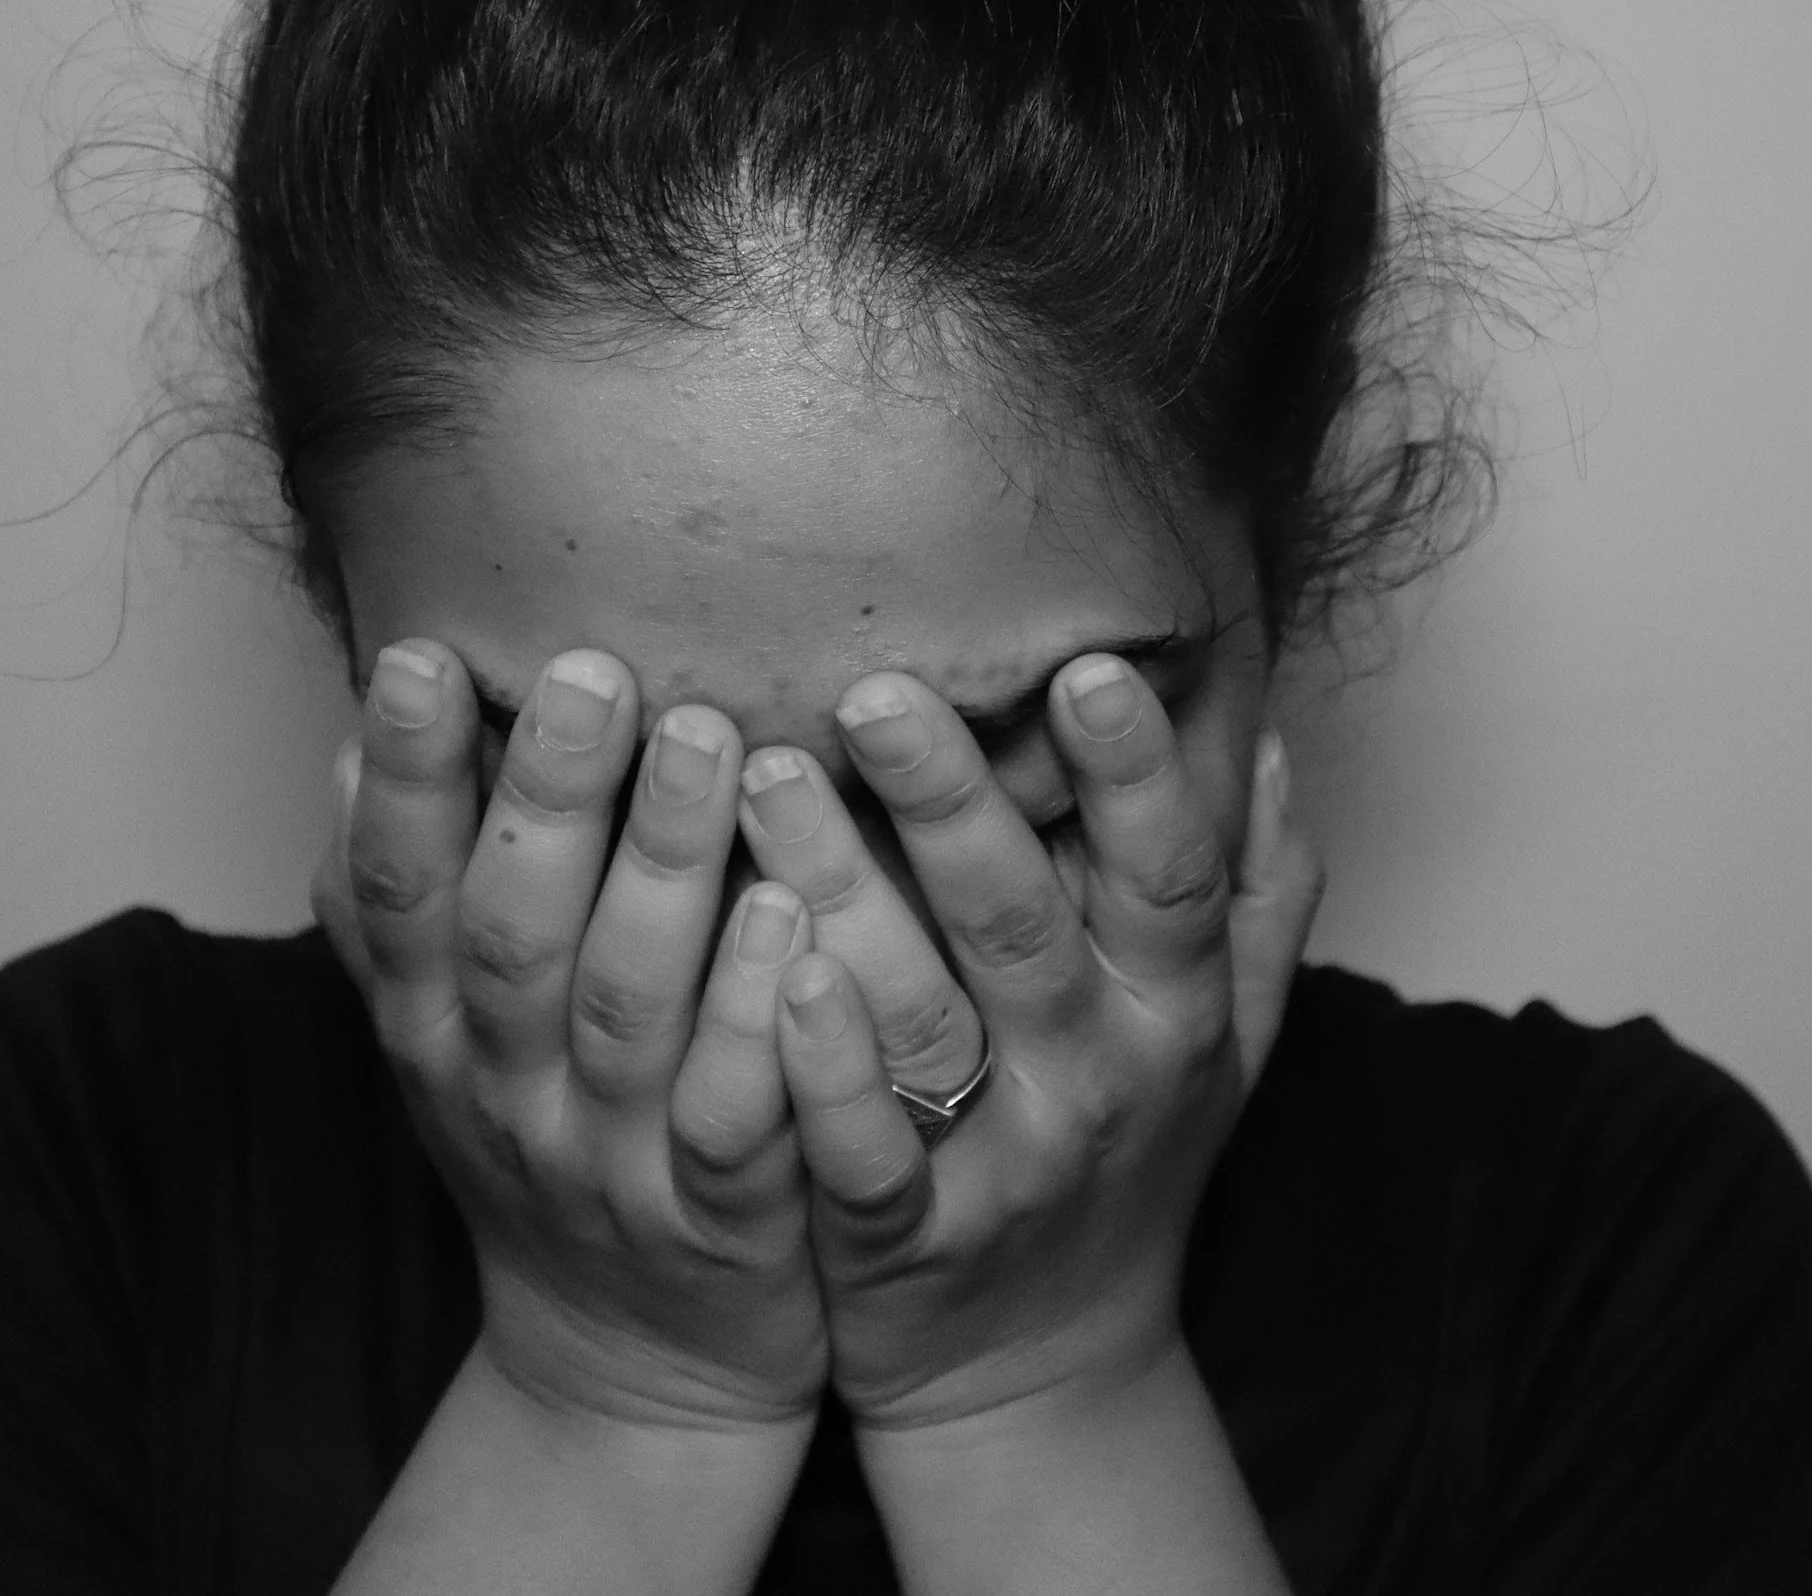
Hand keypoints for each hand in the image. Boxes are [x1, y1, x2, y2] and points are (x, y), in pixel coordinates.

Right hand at [311, 640, 829, 1431]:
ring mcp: (617, 1162)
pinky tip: (795, 912)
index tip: (421, 656)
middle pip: (515, 937)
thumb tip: (351, 744)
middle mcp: (510, 1096)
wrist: (633, 1366)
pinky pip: (739, 1118)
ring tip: (708, 738)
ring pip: (630, 1010)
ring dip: (663, 870)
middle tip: (592, 669)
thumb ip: (396, 904)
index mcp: (435, 1034)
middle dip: (547, 798)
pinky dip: (757, 1017)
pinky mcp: (729, 1219)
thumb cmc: (540, 1142)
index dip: (404, 783)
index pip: (399, 895)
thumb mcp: (441, 1036)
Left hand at [742, 658, 1320, 1430]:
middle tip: (873, 687)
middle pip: (1021, 922)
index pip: (1166, 875)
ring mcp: (1002, 1163)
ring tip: (770, 778)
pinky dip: (827, 1070)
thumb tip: (1268, 738)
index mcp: (1171, 1009)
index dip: (1135, 774)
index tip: (1086, 665)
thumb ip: (1259, 890)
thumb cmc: (1131, 1159)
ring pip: (922, 1017)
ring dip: (846, 893)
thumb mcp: (1231, 1035)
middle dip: (950, 798)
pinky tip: (779, 976)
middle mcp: (1097, 1078)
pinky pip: (866, 1152)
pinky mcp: (906, 1237)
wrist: (1046, 1374)